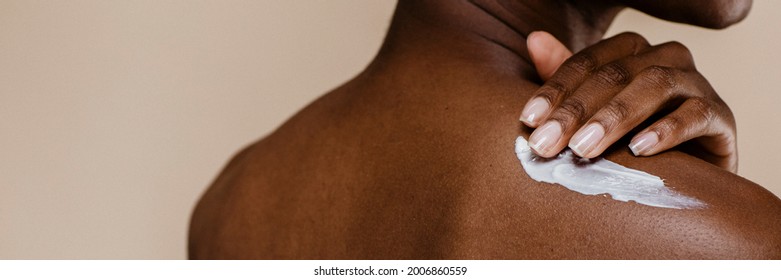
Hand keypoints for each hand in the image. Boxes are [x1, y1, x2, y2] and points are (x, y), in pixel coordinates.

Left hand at [520, 31, 737, 171]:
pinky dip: (667, 130)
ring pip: (656, 85)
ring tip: (584, 148)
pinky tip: (639, 149)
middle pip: (616, 73)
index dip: (555, 89)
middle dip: (575, 111)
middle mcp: (666, 59)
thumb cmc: (631, 139)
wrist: (689, 175)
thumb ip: (567, 80)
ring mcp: (697, 84)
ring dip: (615, 117)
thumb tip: (534, 39)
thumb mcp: (593, 112)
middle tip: (546, 144)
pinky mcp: (721, 117)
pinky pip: (697, 114)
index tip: (528, 120)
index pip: (587, 62)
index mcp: (632, 52)